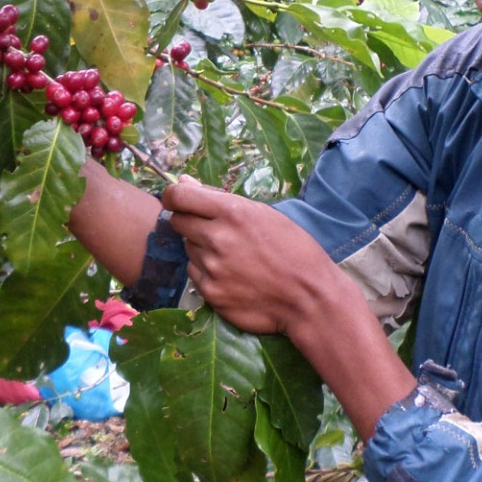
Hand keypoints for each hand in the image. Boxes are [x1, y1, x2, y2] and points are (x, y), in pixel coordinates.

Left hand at [161, 177, 360, 339]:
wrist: (308, 297)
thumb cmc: (293, 249)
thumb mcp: (264, 214)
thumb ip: (218, 199)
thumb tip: (182, 184)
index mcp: (232, 212)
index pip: (179, 197)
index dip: (173, 196)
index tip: (177, 201)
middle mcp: (216, 238)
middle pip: (178, 222)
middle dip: (189, 222)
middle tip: (213, 231)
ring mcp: (211, 268)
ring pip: (188, 249)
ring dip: (201, 248)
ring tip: (232, 256)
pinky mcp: (210, 292)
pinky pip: (194, 274)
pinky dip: (206, 272)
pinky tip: (231, 275)